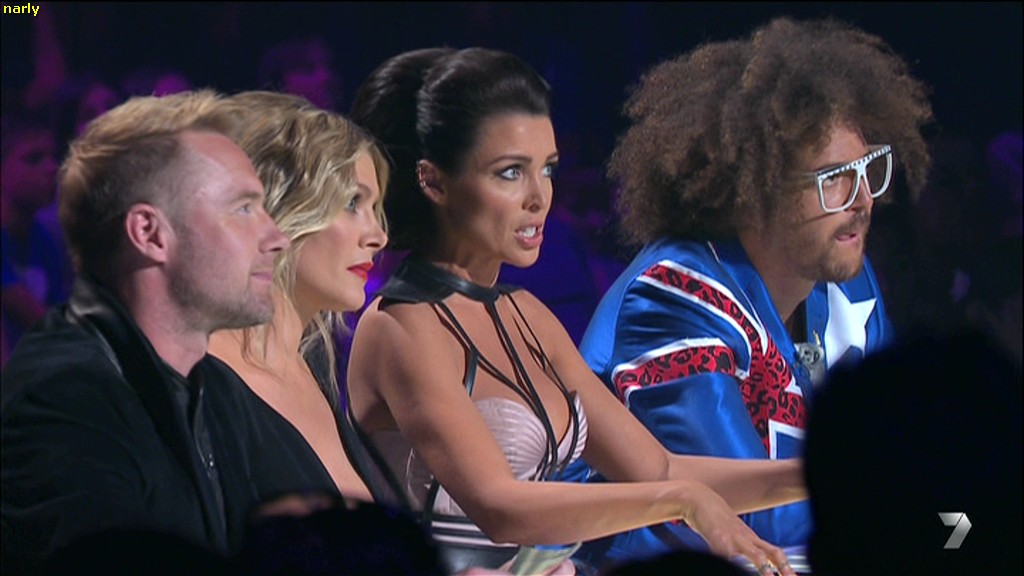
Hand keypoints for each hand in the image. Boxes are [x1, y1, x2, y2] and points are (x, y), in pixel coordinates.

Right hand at [681, 483, 795, 575]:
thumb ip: (742, 549)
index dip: (785, 567)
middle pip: (772, 553)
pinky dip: (729, 564)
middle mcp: (746, 539)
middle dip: (784, 569)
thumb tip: (753, 563)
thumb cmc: (715, 521)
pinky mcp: (719, 540)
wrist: (700, 500)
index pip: (774, 553)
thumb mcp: (732, 535)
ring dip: (765, 570)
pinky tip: (726, 568)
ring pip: (756, 555)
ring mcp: (734, 539)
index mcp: (751, 539)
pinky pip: (727, 557)